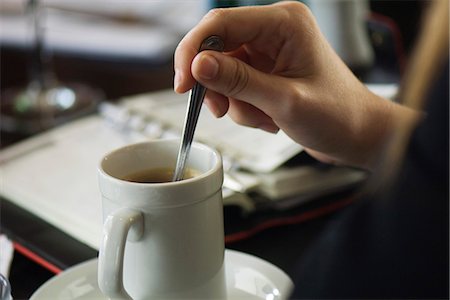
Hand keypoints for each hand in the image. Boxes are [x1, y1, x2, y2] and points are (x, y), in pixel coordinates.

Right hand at [174, 1, 413, 168]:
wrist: (358, 135)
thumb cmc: (338, 115)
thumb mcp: (284, 101)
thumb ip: (239, 81)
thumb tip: (198, 64)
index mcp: (284, 22)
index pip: (221, 23)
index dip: (194, 51)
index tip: (183, 84)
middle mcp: (274, 31)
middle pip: (218, 48)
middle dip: (217, 84)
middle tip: (220, 110)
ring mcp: (270, 52)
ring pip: (224, 73)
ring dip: (236, 102)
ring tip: (264, 118)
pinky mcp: (267, 72)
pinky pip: (236, 87)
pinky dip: (245, 108)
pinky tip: (270, 119)